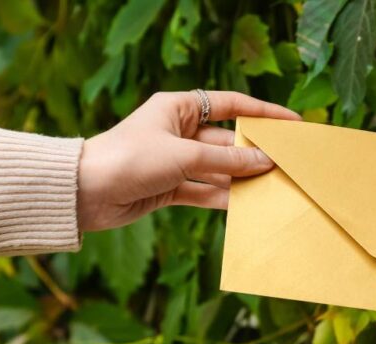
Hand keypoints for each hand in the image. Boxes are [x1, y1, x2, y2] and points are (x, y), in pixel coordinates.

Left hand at [77, 91, 299, 231]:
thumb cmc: (130, 159)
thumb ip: (228, 161)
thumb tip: (265, 162)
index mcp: (178, 108)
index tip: (290, 122)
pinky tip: (246, 206)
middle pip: (227, 141)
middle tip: (286, 164)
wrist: (85, 193)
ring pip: (218, 170)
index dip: (262, 112)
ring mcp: (175, 161)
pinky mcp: (170, 187)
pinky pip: (205, 191)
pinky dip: (223, 198)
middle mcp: (178, 132)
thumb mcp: (185, 156)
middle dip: (254, 154)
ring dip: (241, 180)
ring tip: (273, 188)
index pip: (230, 105)